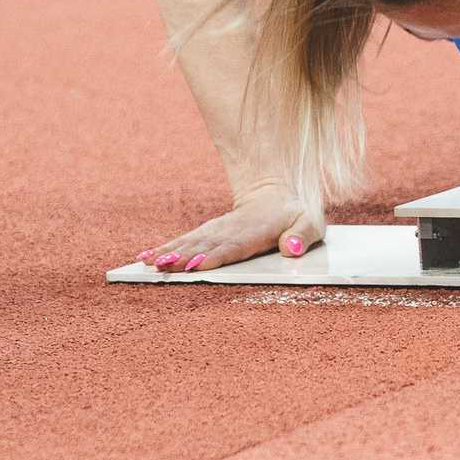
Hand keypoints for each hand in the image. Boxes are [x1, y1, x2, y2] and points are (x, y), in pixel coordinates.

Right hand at [139, 181, 322, 271]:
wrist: (277, 191)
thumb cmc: (296, 214)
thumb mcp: (311, 223)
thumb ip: (302, 236)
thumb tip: (290, 249)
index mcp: (257, 230)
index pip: (234, 245)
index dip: (215, 256)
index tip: (196, 265)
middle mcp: (233, 230)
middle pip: (205, 245)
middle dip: (183, 257)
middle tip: (162, 268)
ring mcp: (219, 230)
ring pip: (191, 242)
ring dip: (170, 253)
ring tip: (149, 264)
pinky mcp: (209, 232)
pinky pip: (187, 240)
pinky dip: (167, 248)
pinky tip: (148, 257)